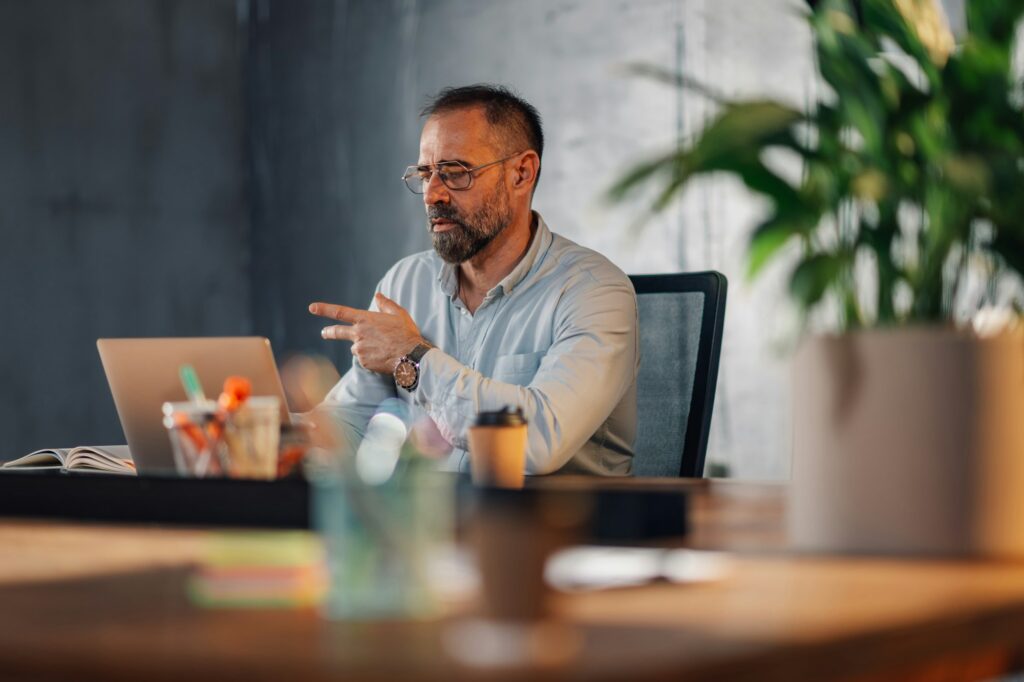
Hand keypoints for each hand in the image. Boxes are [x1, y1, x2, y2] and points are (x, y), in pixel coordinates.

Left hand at [309, 293, 424, 373]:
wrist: (410, 356)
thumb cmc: (406, 333)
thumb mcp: (398, 314)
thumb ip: (386, 304)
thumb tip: (378, 295)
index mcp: (365, 319)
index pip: (340, 312)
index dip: (324, 309)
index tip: (312, 308)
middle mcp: (358, 334)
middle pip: (337, 332)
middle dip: (328, 332)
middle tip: (324, 332)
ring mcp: (359, 349)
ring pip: (356, 347)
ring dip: (363, 346)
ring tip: (381, 348)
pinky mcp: (364, 362)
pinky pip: (364, 359)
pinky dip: (370, 357)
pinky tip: (383, 356)